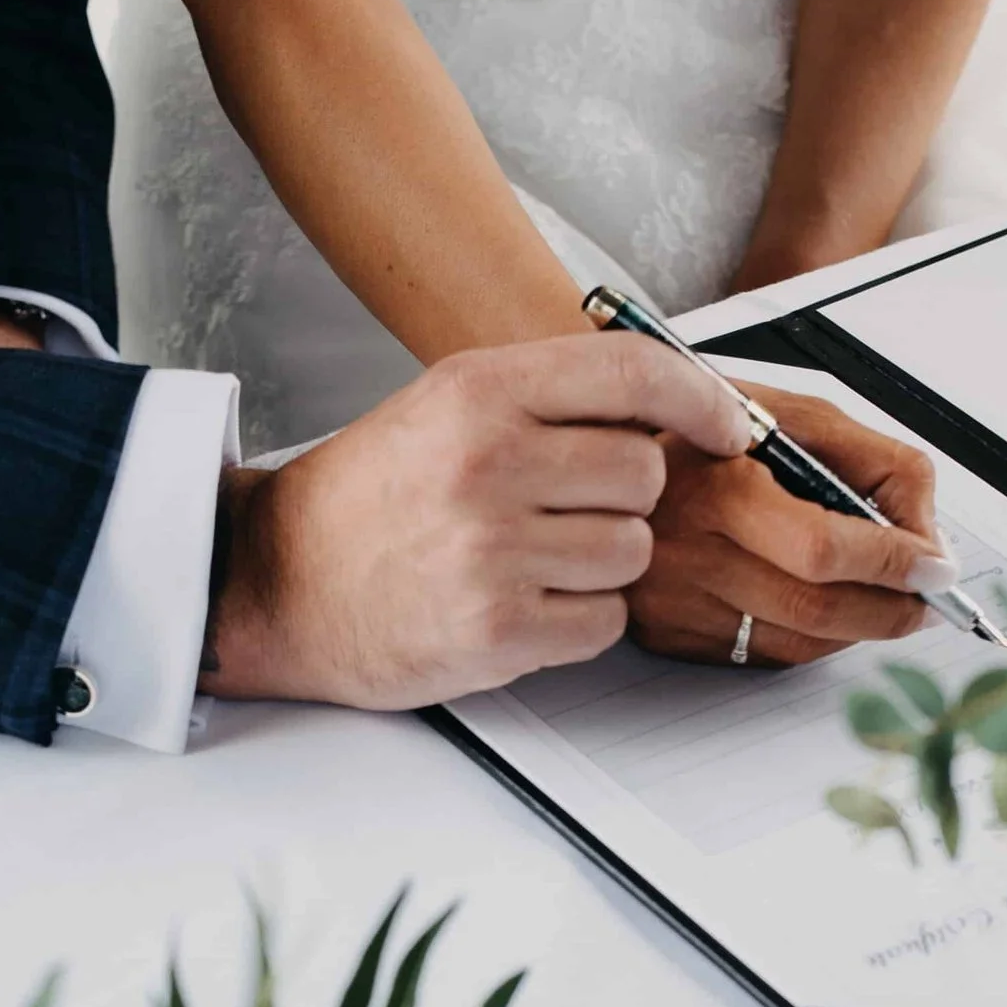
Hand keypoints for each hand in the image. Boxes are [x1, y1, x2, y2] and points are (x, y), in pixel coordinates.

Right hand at [203, 335, 749, 708]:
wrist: (278, 581)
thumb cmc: (371, 496)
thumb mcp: (446, 405)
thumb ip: (550, 395)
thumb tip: (674, 405)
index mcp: (480, 391)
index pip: (636, 375)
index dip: (703, 400)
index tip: (728, 428)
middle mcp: (489, 463)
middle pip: (645, 474)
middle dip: (625, 498)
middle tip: (567, 509)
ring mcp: (492, 551)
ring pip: (632, 552)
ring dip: (602, 563)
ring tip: (532, 559)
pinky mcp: (496, 630)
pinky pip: (603, 622)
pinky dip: (578, 620)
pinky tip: (523, 604)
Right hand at [633, 380, 949, 666]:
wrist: (605, 454)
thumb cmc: (704, 430)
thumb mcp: (793, 416)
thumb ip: (873, 465)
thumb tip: (927, 539)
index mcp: (714, 486)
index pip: (824, 550)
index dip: (893, 563)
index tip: (935, 566)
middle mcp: (684, 553)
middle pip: (815, 611)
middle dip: (890, 609)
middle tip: (924, 597)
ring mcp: (670, 606)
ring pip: (797, 645)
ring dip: (856, 627)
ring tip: (877, 593)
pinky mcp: (666, 637)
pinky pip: (761, 655)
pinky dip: (808, 637)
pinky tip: (814, 599)